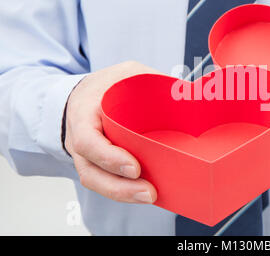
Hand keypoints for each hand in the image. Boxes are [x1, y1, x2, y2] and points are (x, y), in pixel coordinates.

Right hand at [65, 61, 159, 202]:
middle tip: (149, 193)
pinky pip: (105, 181)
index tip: (135, 168)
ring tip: (150, 196)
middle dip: (119, 187)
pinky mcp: (97, 164)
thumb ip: (152, 81)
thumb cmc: (110, 84)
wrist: (87, 93)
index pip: (88, 141)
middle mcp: (79, 138)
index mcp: (84, 112)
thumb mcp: (128, 73)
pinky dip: (124, 190)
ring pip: (97, 181)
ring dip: (123, 194)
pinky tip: (144, 192)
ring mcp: (85, 155)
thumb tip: (189, 94)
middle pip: (91, 171)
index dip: (109, 157)